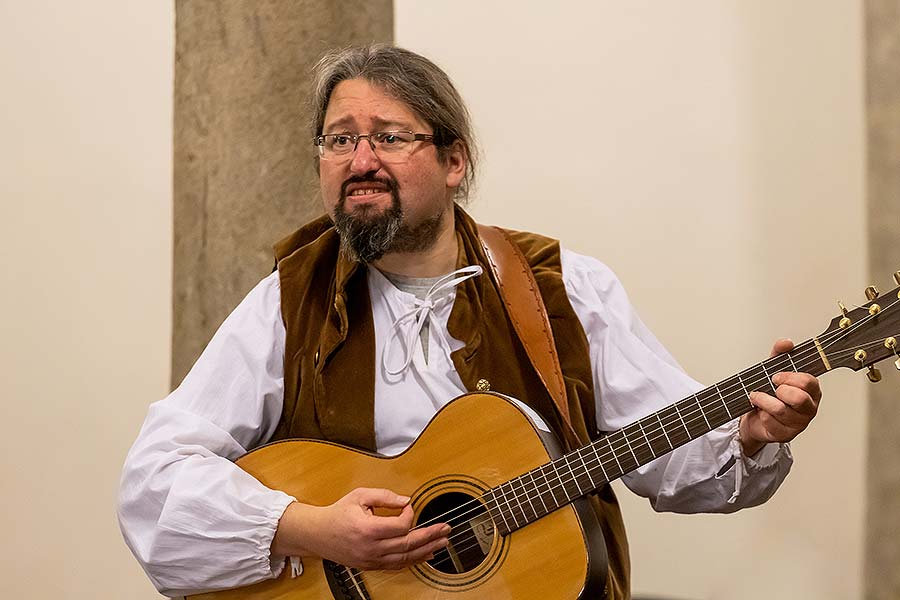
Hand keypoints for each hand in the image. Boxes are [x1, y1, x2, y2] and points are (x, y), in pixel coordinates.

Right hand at [271, 487, 449, 569]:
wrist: (318, 534)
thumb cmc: (338, 513)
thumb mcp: (360, 496)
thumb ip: (384, 496)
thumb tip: (406, 500)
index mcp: (368, 529)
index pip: (400, 526)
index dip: (410, 514)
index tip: (409, 506)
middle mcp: (371, 548)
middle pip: (407, 545)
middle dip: (430, 536)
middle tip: (445, 530)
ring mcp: (371, 559)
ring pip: (405, 559)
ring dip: (426, 551)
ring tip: (442, 543)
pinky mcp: (371, 565)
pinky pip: (396, 566)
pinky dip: (413, 561)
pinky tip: (425, 555)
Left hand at [739, 338, 821, 456]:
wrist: (755, 417)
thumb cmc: (770, 393)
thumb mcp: (773, 370)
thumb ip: (779, 355)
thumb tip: (786, 343)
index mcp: (812, 390)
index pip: (808, 382)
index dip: (790, 378)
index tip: (776, 376)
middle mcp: (809, 407)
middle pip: (799, 398)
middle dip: (779, 391)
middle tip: (770, 388)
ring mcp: (799, 423)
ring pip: (781, 411)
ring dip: (764, 401)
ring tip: (756, 397)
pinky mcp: (786, 435)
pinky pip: (771, 423)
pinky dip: (761, 415)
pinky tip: (760, 412)